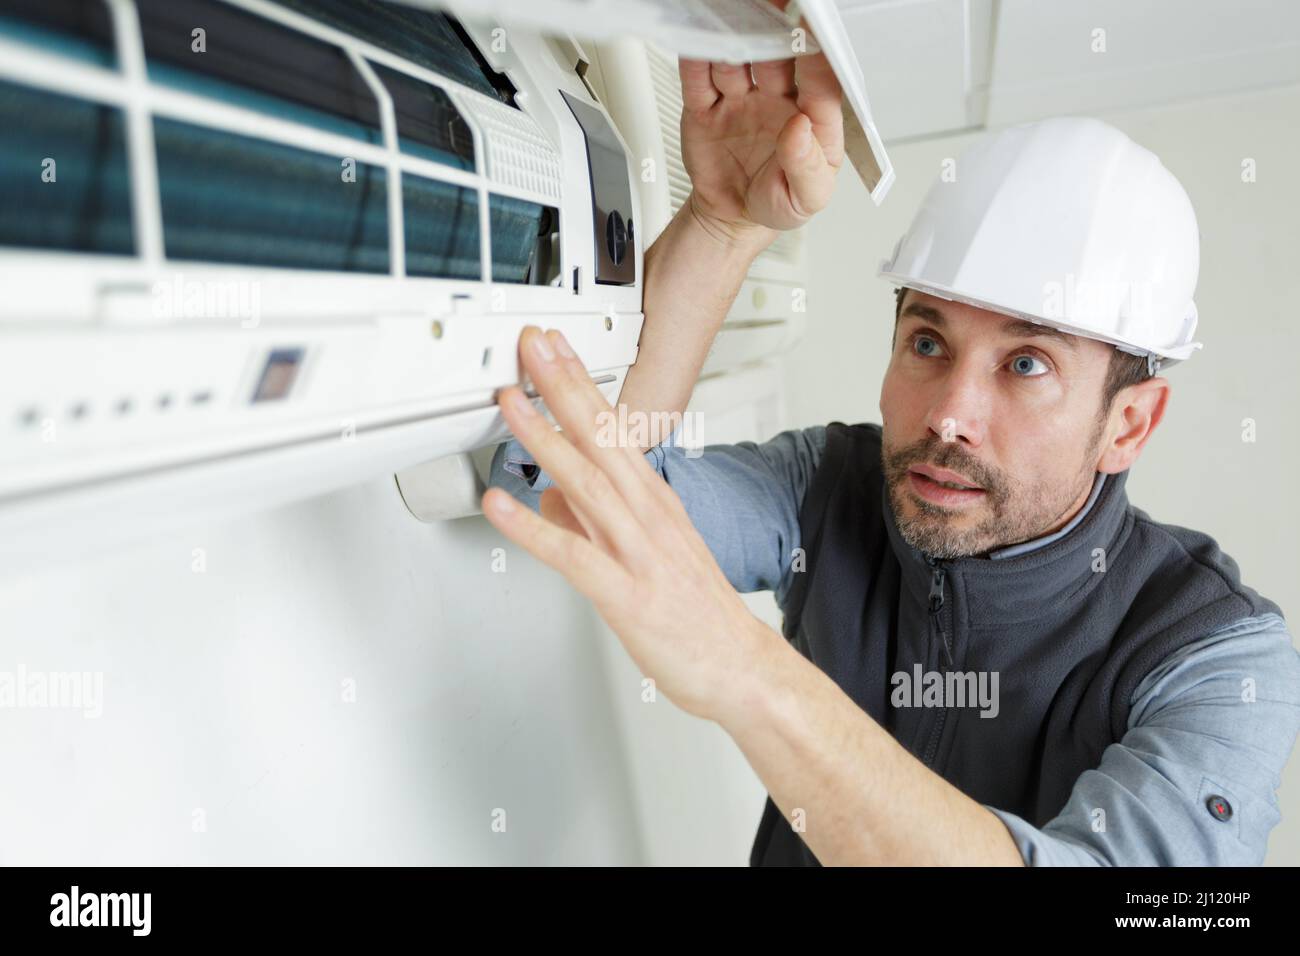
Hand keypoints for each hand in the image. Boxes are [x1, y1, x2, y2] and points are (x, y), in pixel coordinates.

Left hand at [480, 327, 780, 722]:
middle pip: (601, 440)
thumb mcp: (648, 552)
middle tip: (534, 347)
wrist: (740, 667)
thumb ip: (593, 522)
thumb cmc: (698, 612)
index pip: (613, 429)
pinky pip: (572, 555)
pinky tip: (502, 505)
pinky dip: (533, 528)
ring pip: (586, 483)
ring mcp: (638, 552)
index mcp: (654, 502)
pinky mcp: (625, 594)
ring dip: (543, 439)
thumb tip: (548, 498)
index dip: (580, 386)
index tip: (555, 350)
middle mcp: (648, 516)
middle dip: (562, 388)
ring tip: (510, 405)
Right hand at [679, 0, 844, 242]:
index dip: (817, 53)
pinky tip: (697, 43)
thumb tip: (801, 128)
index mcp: (813, 116)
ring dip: (734, 39)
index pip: (820, 78)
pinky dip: (695, 60)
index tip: (812, 31)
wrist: (732, 218)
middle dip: (775, 30)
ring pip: (736, 61)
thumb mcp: (806, 199)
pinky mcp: (706, 108)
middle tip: (772, 9)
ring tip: (731, 22)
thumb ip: (807, 167)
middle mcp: (778, 98)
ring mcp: (741, 99)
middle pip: (778, 55)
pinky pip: (698, 80)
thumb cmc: (779, 202)